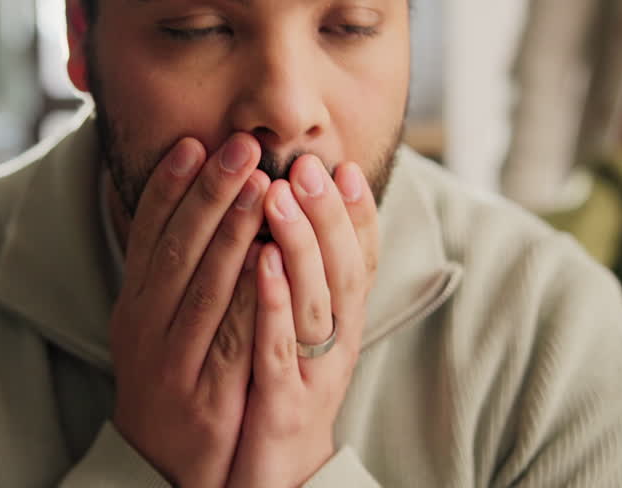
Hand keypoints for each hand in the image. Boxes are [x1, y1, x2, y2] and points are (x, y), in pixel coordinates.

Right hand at [109, 134, 270, 487]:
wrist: (163, 470)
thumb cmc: (171, 381)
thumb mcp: (155, 324)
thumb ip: (172, 270)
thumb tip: (191, 201)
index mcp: (135, 305)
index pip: (148, 235)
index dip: (168, 187)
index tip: (193, 143)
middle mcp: (147, 329)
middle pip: (178, 251)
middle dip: (210, 194)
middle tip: (241, 148)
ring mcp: (175, 364)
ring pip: (204, 289)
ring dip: (232, 233)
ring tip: (261, 186)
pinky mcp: (208, 398)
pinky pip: (232, 342)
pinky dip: (252, 298)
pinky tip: (272, 261)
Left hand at [228, 155, 379, 487]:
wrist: (273, 479)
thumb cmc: (282, 395)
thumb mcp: (303, 336)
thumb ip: (307, 281)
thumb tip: (303, 216)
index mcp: (341, 326)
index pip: (361, 261)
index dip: (358, 214)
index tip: (345, 165)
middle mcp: (336, 346)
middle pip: (344, 272)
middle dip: (328, 214)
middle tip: (309, 165)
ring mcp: (311, 376)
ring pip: (316, 303)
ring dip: (299, 245)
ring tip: (280, 194)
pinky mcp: (282, 405)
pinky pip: (277, 348)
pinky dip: (272, 303)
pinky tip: (259, 263)